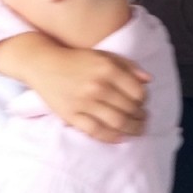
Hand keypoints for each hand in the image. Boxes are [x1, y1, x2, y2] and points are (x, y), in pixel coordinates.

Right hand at [0, 33, 149, 142]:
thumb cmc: (77, 60)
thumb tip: (148, 80)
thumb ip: (127, 65)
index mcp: (107, 69)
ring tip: (137, 129)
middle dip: (140, 117)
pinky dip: (112, 137)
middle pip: (129, 109)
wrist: (44, 64)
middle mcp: (97, 86)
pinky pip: (96, 131)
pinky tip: (121, 137)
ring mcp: (84, 102)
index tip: (143, 103)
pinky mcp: (71, 115)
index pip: (137, 92)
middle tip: (143, 119)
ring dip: (132, 129)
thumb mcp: (103, 55)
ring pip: (117, 122)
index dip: (144, 100)